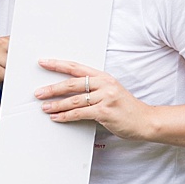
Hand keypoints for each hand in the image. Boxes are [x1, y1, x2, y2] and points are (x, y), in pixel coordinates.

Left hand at [35, 58, 150, 140]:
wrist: (146, 121)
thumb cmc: (126, 108)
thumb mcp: (110, 92)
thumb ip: (93, 89)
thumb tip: (67, 92)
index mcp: (104, 77)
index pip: (76, 67)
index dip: (58, 64)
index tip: (43, 62)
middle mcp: (104, 84)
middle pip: (72, 84)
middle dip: (52, 88)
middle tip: (38, 92)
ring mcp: (105, 98)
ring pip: (74, 100)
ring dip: (56, 104)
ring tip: (44, 107)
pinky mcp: (105, 112)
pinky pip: (80, 113)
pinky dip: (66, 116)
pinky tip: (57, 117)